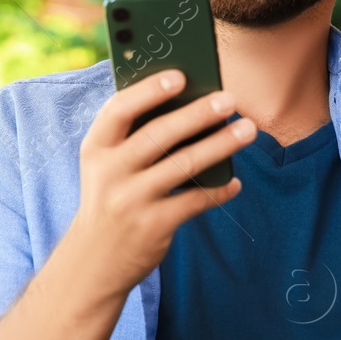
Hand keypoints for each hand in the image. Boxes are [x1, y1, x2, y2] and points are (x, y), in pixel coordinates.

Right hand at [70, 69, 252, 297]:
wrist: (93, 263)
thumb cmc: (109, 201)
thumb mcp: (105, 168)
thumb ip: (132, 139)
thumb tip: (188, 104)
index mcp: (96, 149)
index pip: (119, 110)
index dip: (149, 90)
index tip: (180, 76)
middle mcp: (110, 173)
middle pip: (159, 134)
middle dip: (198, 114)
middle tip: (229, 100)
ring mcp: (131, 200)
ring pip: (184, 165)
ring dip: (221, 144)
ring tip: (247, 130)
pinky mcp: (153, 226)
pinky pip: (195, 201)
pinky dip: (218, 190)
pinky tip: (235, 182)